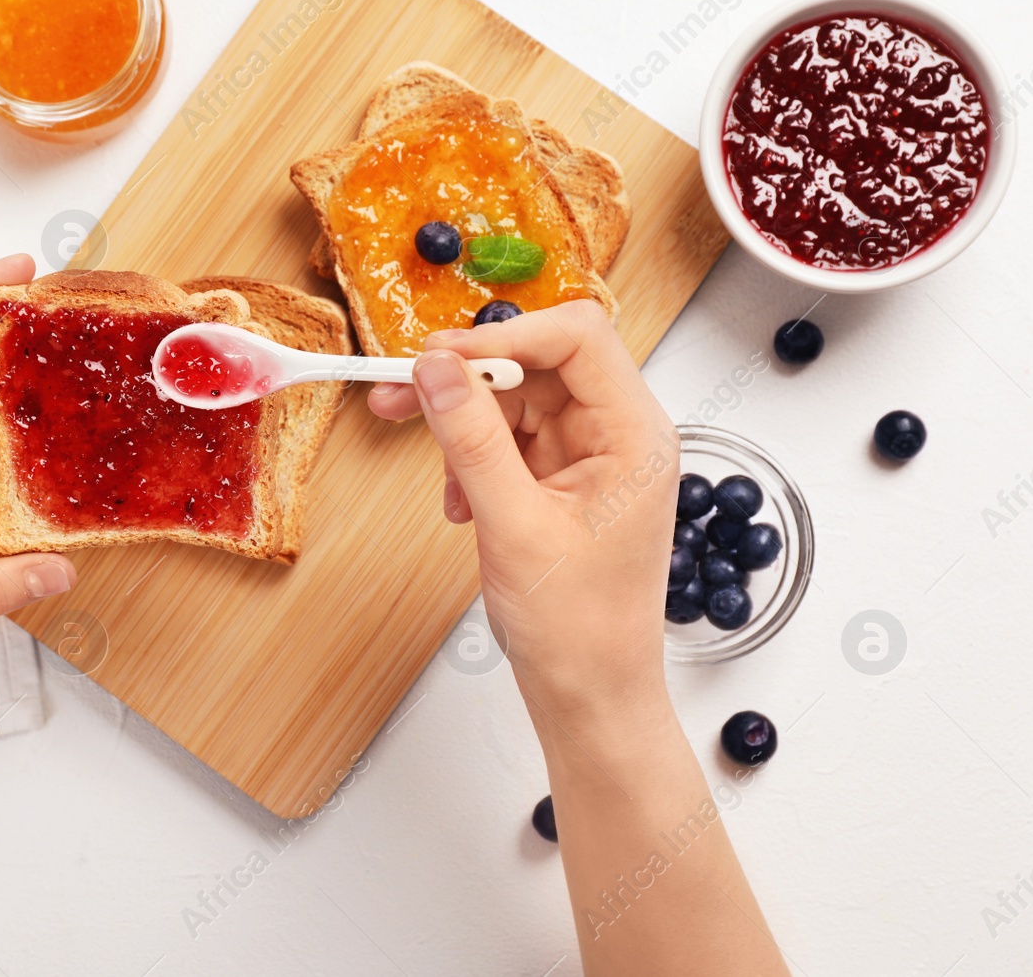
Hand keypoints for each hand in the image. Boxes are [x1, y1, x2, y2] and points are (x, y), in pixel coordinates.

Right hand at [369, 301, 677, 722]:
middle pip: (537, 364)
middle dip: (467, 381)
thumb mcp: (513, 526)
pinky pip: (508, 441)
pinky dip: (472, 461)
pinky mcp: (563, 482)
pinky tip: (459, 505)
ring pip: (515, 402)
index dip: (504, 335)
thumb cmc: (578, 628)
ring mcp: (591, 457)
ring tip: (432, 471)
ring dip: (463, 428)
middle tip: (398, 394)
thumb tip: (432, 369)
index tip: (438, 357)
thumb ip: (470, 440)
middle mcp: (620, 435)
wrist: (590, 697)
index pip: (577, 337)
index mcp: (635, 434)